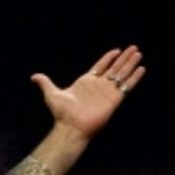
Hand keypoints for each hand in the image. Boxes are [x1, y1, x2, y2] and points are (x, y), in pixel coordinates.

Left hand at [30, 45, 144, 139]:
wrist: (71, 127)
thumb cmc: (62, 113)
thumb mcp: (51, 94)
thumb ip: (45, 83)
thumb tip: (33, 77)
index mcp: (86, 82)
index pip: (101, 66)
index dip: (108, 58)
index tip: (117, 50)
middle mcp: (99, 86)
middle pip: (114, 68)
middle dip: (124, 58)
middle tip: (134, 48)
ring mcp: (107, 92)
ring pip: (122, 74)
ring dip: (130, 64)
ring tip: (139, 53)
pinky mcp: (114, 100)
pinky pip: (127, 86)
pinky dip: (134, 78)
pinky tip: (141, 69)